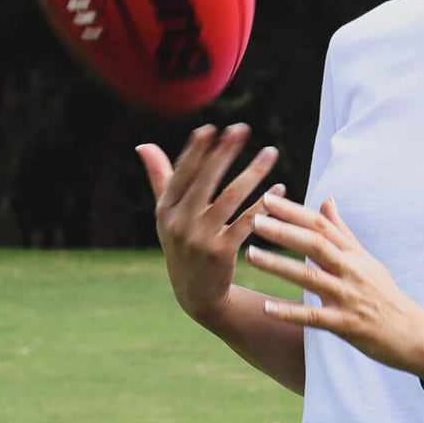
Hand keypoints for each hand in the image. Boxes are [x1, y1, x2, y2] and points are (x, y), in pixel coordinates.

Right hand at [136, 125, 282, 324]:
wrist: (196, 295)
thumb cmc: (183, 246)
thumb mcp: (167, 216)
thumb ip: (160, 179)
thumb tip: (143, 145)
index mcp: (165, 210)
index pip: (181, 173)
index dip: (196, 150)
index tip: (212, 127)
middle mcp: (178, 223)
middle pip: (205, 180)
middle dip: (225, 152)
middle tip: (243, 128)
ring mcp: (199, 239)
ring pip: (230, 197)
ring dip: (253, 172)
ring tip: (271, 152)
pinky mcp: (222, 253)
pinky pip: (246, 222)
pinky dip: (263, 203)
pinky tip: (279, 188)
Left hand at [248, 194, 423, 381]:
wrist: (412, 334)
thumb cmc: (385, 295)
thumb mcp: (366, 260)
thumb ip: (343, 232)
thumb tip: (326, 200)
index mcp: (354, 254)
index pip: (321, 226)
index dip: (294, 211)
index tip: (268, 198)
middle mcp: (352, 271)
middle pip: (315, 245)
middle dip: (284, 231)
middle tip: (254, 219)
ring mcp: (349, 298)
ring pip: (310, 278)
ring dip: (279, 265)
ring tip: (251, 255)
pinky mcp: (347, 325)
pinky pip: (314, 317)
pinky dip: (289, 313)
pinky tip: (266, 308)